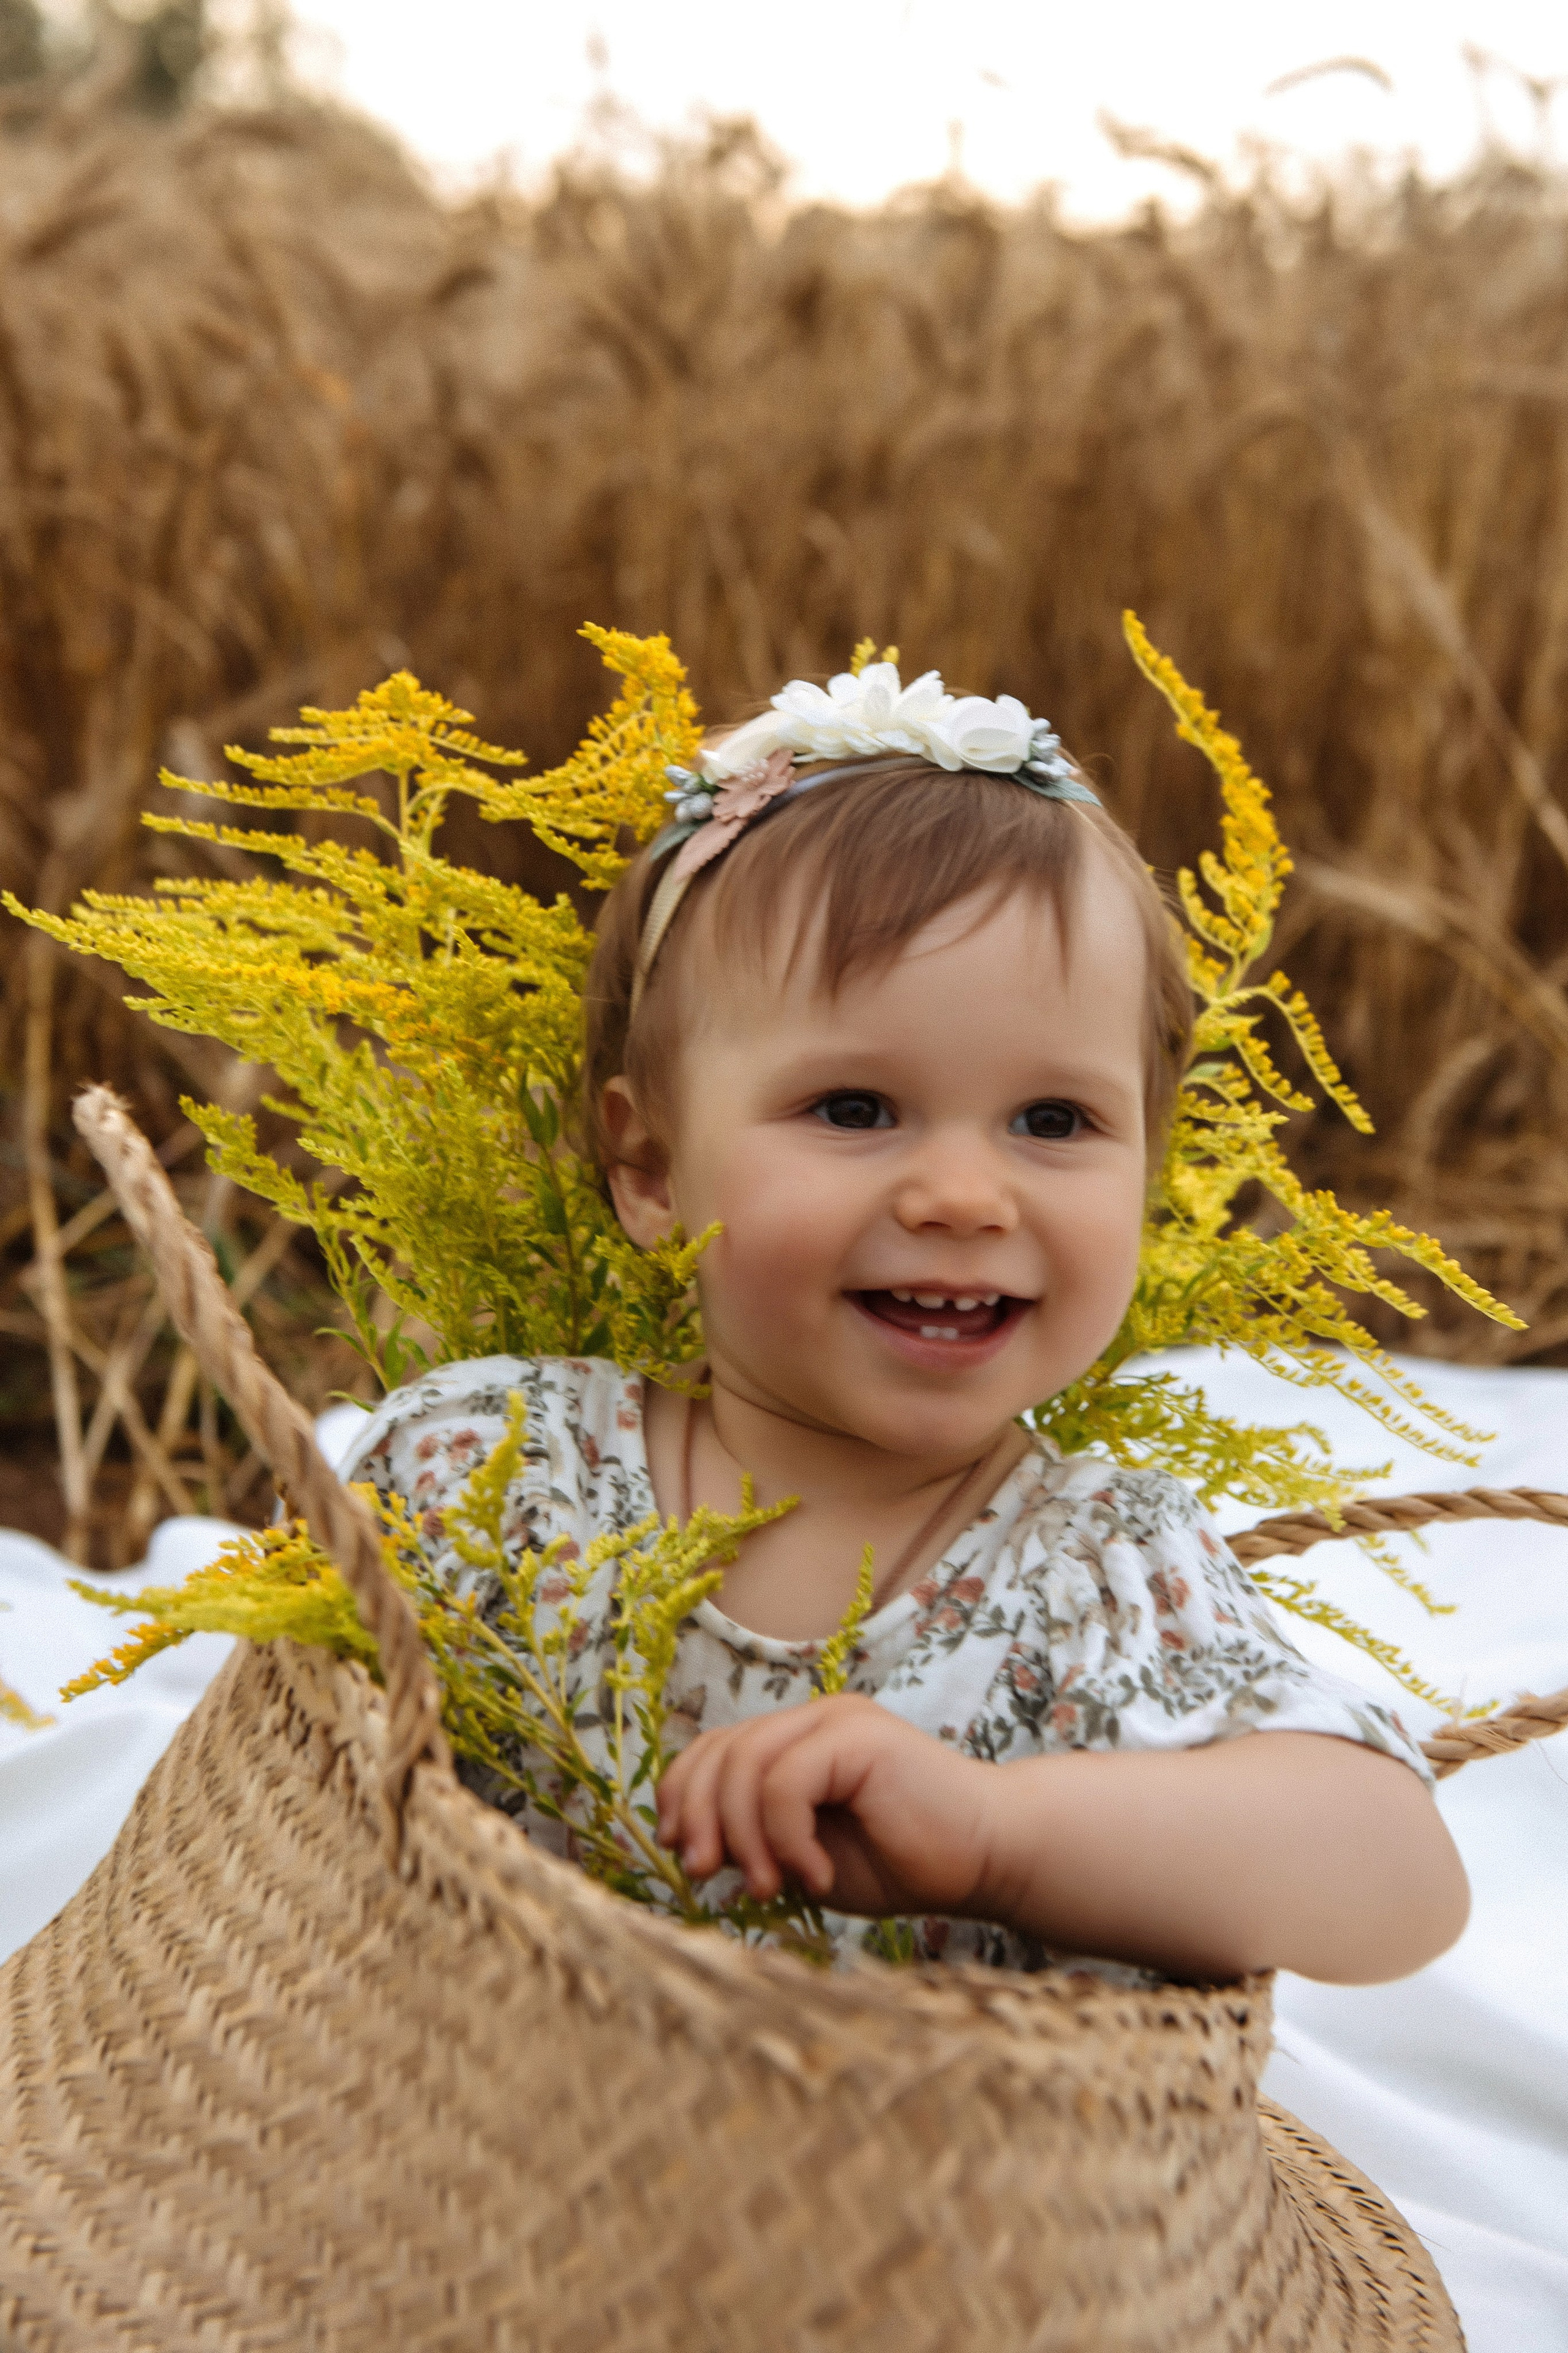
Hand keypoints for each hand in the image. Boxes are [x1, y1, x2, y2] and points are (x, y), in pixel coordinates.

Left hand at [655, 1693, 993, 1917]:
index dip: (682, 1795)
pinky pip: (787, 1782)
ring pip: (746, 1764)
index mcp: (798, 1738)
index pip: (715, 1748)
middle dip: (698, 1816)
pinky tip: (815, 1876)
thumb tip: (690, 1849)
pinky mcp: (858, 1736)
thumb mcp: (807, 1857)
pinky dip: (787, 1838)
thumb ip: (756, 1842)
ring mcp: (837, 1720)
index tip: (681, 1854)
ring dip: (743, 1835)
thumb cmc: (903, 1862)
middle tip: (705, 1875)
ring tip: (769, 1887)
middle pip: (720, 1750)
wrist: (987, 1857)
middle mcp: (814, 1718)